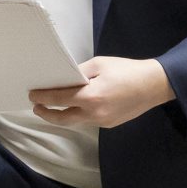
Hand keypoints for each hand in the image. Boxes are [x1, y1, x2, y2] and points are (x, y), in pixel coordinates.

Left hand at [29, 56, 173, 127]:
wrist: (154, 85)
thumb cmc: (126, 70)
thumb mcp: (100, 64)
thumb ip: (79, 72)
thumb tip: (65, 79)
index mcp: (90, 96)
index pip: (59, 99)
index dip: (43, 97)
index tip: (32, 94)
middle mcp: (94, 114)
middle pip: (63, 119)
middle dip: (46, 114)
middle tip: (36, 107)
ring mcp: (102, 122)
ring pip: (75, 121)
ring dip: (62, 115)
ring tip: (52, 108)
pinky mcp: (109, 124)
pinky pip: (88, 121)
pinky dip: (78, 114)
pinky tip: (76, 107)